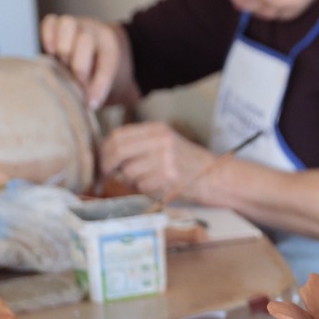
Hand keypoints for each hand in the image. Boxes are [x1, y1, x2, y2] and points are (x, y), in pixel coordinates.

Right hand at [40, 14, 126, 109]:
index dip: (98, 86)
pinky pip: (50, 21)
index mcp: (111, 45)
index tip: (91, 104)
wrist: (95, 46)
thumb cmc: (99, 69)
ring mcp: (75, 23)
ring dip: (63, 47)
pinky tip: (50, 53)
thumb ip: (99, 89)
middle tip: (76, 81)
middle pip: (85, 40)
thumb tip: (86, 105)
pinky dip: (48, 36)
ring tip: (63, 64)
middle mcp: (93, 30)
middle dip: (79, 66)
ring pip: (67, 24)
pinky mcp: (57, 22)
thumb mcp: (107, 80)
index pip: (107, 65)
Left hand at [98, 122, 214, 199]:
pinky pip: (141, 185)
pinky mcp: (169, 176)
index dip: (104, 151)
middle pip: (118, 150)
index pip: (118, 135)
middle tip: (104, 176)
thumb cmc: (188, 165)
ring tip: (147, 180)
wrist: (217, 177)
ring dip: (131, 180)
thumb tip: (105, 157)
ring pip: (128, 171)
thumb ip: (139, 146)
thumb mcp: (166, 145)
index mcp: (158, 129)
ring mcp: (165, 157)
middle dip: (107, 166)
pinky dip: (144, 189)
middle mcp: (161, 140)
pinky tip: (158, 186)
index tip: (101, 162)